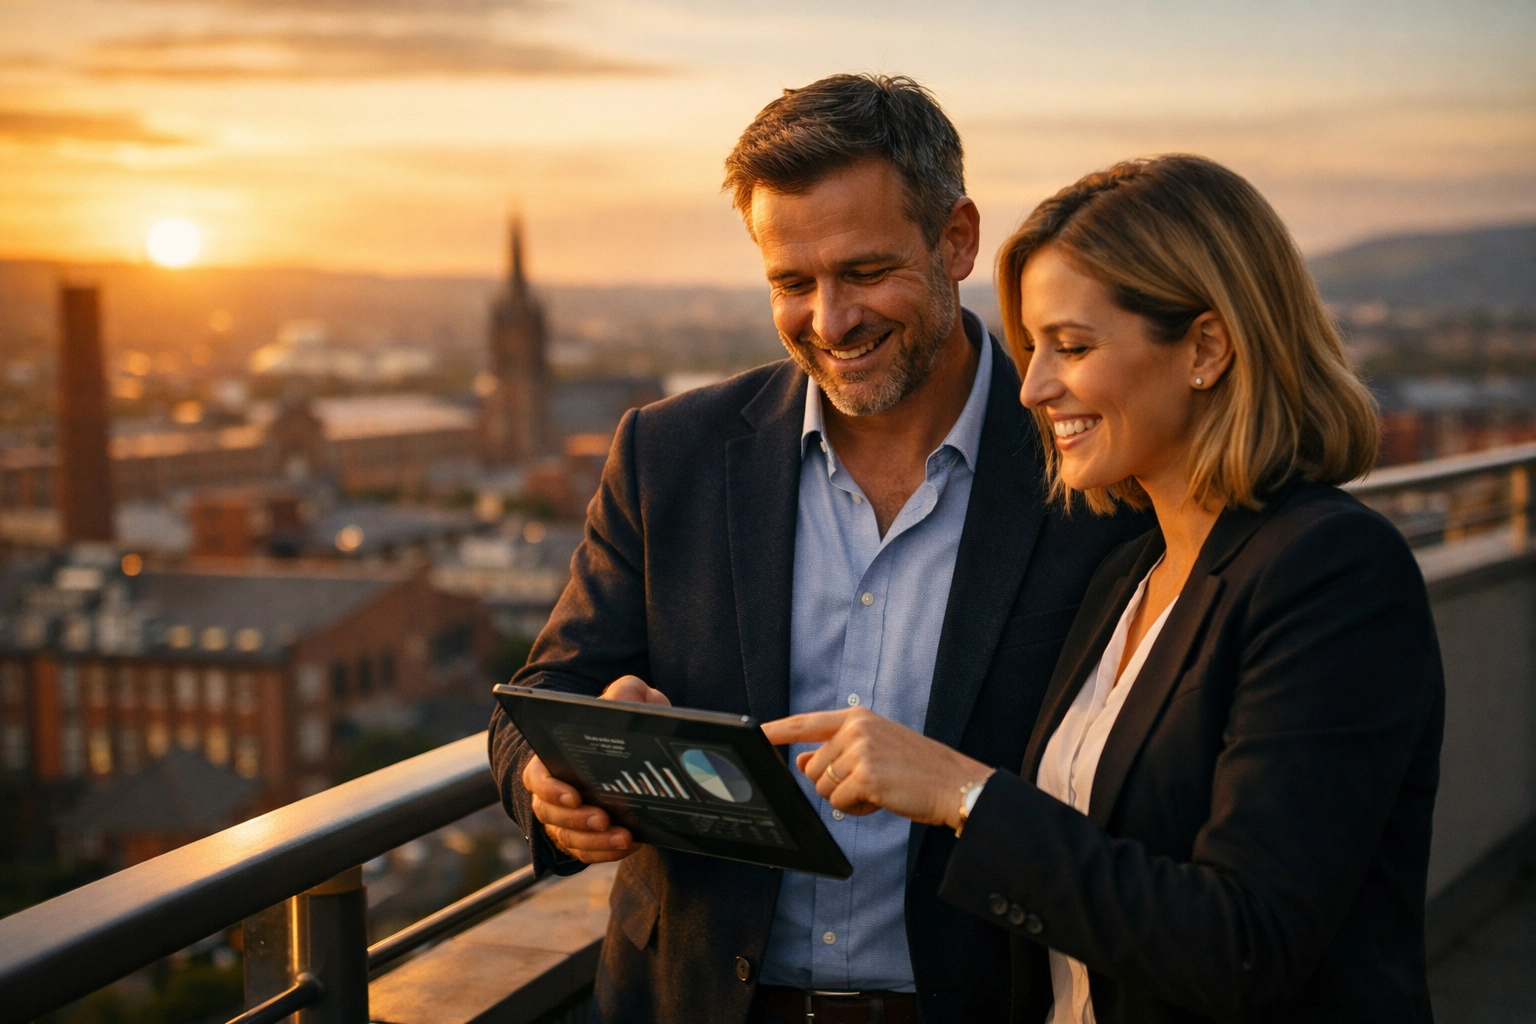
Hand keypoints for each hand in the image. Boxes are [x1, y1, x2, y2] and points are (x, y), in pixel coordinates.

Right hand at [524, 675, 669, 862]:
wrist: (640, 745)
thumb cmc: (625, 718)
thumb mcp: (629, 695)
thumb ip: (625, 692)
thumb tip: (619, 703)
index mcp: (552, 758)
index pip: (537, 777)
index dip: (550, 789)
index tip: (574, 796)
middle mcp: (552, 792)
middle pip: (550, 814)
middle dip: (576, 820)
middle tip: (603, 819)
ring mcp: (566, 818)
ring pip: (568, 838)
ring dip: (594, 842)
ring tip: (624, 836)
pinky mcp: (584, 837)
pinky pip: (587, 853)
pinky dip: (606, 852)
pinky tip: (630, 844)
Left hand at [761, 708, 992, 828]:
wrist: (955, 784)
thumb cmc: (917, 769)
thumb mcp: (874, 749)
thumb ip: (836, 752)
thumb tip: (801, 760)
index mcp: (857, 717)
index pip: (805, 723)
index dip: (776, 730)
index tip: (754, 733)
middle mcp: (856, 729)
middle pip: (811, 769)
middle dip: (832, 784)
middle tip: (870, 783)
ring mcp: (861, 751)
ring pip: (823, 788)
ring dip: (847, 799)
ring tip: (880, 790)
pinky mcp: (867, 776)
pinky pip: (840, 804)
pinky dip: (857, 810)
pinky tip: (882, 800)